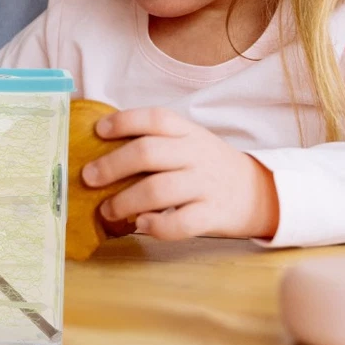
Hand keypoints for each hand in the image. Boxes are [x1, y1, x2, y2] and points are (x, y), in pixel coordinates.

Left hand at [81, 107, 279, 240]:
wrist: (257, 192)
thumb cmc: (207, 165)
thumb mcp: (188, 141)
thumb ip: (155, 140)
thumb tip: (101, 146)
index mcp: (187, 132)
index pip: (154, 118)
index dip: (124, 122)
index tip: (98, 130)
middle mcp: (195, 154)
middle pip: (148, 153)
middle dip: (112, 165)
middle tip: (88, 177)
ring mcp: (205, 185)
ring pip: (159, 190)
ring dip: (125, 201)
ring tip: (106, 209)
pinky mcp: (212, 215)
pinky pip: (181, 223)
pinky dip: (156, 226)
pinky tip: (140, 224)